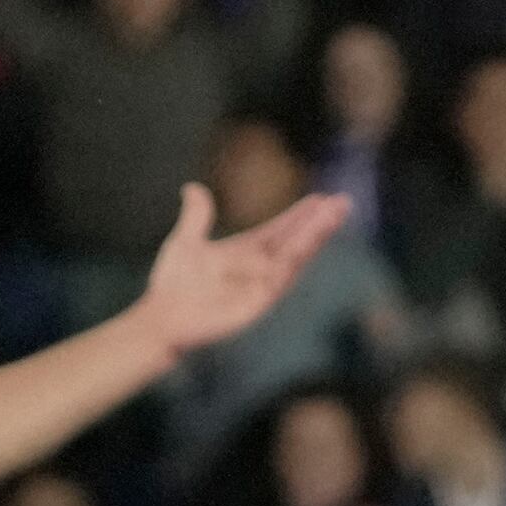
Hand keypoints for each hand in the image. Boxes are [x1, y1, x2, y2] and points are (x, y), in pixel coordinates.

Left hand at [131, 183, 347, 361]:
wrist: (162, 317)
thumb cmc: (174, 284)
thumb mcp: (185, 241)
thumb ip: (197, 216)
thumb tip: (193, 188)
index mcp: (246, 251)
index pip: (281, 229)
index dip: (301, 214)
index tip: (321, 198)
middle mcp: (259, 268)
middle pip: (296, 241)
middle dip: (319, 222)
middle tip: (343, 201)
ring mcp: (261, 285)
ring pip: (295, 257)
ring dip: (315, 237)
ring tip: (333, 216)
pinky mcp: (258, 302)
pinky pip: (280, 279)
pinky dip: (293, 261)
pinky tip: (307, 245)